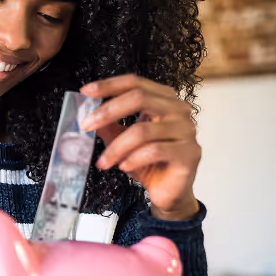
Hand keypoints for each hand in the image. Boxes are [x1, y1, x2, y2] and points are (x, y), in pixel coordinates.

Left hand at [80, 74, 200, 220]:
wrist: (168, 192)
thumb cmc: (148, 163)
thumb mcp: (122, 140)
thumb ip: (109, 125)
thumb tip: (88, 113)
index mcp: (164, 99)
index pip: (136, 82)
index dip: (109, 85)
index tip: (86, 92)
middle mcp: (179, 110)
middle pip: (140, 97)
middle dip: (108, 111)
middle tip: (87, 125)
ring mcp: (187, 130)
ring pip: (143, 130)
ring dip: (116, 147)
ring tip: (103, 161)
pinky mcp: (189, 153)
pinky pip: (155, 150)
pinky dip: (134, 159)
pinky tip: (124, 166)